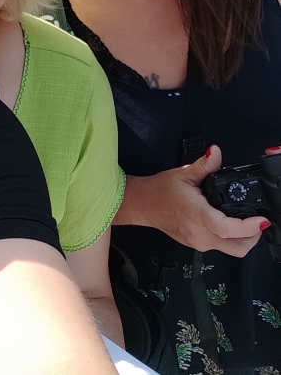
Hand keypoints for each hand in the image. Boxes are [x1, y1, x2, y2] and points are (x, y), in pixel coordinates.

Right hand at [116, 145, 268, 256]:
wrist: (144, 204)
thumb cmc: (161, 190)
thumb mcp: (183, 173)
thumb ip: (204, 164)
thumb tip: (215, 152)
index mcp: (195, 213)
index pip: (226, 228)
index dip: (248, 227)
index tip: (260, 219)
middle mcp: (198, 232)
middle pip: (235, 247)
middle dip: (253, 237)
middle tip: (258, 221)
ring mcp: (197, 242)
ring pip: (230, 251)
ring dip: (244, 240)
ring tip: (248, 224)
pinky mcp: (196, 245)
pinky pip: (221, 248)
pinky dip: (231, 240)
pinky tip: (231, 226)